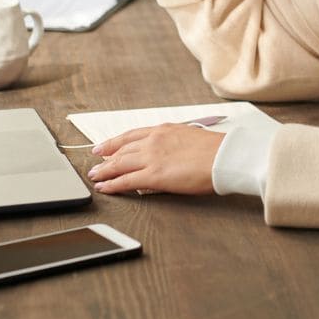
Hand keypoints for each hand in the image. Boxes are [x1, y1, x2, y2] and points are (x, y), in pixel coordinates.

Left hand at [88, 123, 223, 195]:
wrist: (224, 156)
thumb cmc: (215, 149)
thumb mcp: (189, 137)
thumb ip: (173, 144)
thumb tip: (166, 155)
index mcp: (163, 130)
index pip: (130, 135)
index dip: (113, 142)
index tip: (103, 147)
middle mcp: (153, 140)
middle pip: (121, 150)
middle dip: (105, 158)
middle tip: (94, 165)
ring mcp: (151, 157)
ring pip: (119, 164)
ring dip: (104, 171)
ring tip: (95, 178)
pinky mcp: (153, 175)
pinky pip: (125, 180)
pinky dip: (112, 184)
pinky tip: (104, 188)